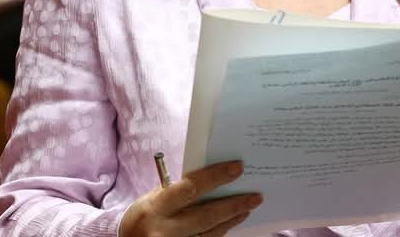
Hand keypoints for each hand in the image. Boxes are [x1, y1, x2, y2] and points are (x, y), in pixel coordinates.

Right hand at [120, 160, 262, 236]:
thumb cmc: (144, 215)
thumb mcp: (154, 199)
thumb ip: (179, 190)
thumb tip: (214, 178)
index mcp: (156, 207)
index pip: (190, 188)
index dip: (216, 177)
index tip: (237, 168)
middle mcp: (164, 229)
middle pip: (206, 216)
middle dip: (233, 205)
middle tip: (255, 196)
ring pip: (210, 232)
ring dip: (231, 219)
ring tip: (248, 207)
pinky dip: (220, 231)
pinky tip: (231, 222)